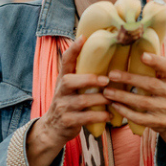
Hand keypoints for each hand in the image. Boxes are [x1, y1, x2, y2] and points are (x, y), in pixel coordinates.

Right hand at [28, 36, 110, 164]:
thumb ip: (81, 75)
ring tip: (113, 99)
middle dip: (89, 80)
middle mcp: (61, 91)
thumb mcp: (70, 88)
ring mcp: (63, 106)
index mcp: (63, 79)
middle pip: (69, 81)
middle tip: (106, 80)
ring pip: (82, 101)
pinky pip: (86, 117)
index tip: (83, 37)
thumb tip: (104, 58)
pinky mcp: (68, 121)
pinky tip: (109, 115)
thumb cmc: (68, 103)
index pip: (65, 61)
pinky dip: (100, 116)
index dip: (73, 49)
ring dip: (101, 100)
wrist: (52, 128)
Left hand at [106, 53, 165, 153]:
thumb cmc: (164, 94)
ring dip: (122, 96)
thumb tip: (134, 49)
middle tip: (112, 75)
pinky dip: (126, 112)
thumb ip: (155, 69)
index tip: (142, 55)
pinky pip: (140, 117)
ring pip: (142, 102)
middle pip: (150, 84)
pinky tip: (114, 106)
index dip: (156, 61)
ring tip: (107, 92)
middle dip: (129, 79)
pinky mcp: (158, 122)